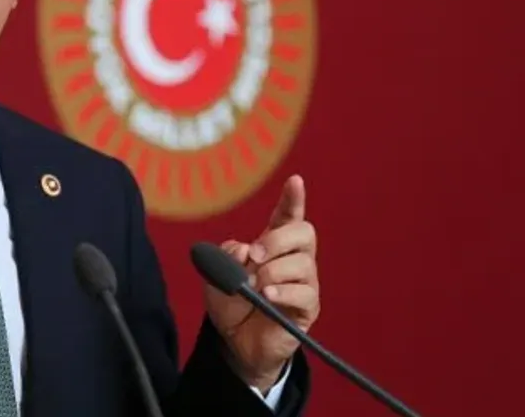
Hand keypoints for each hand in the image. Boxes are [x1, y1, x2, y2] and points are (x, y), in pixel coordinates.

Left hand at [203, 174, 319, 392]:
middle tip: (256, 255)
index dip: (293, 198)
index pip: (287, 215)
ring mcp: (303, 283)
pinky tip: (266, 296)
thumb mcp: (217, 274)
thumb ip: (226, 256)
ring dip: (274, 271)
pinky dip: (282, 291)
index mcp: (273, 244)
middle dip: (279, 239)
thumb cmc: (231, 303)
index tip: (295, 181)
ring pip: (304, 263)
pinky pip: (305, 293)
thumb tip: (246, 250)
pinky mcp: (307, 308)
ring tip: (255, 286)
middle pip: (304, 232)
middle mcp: (293, 259)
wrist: (236, 342)